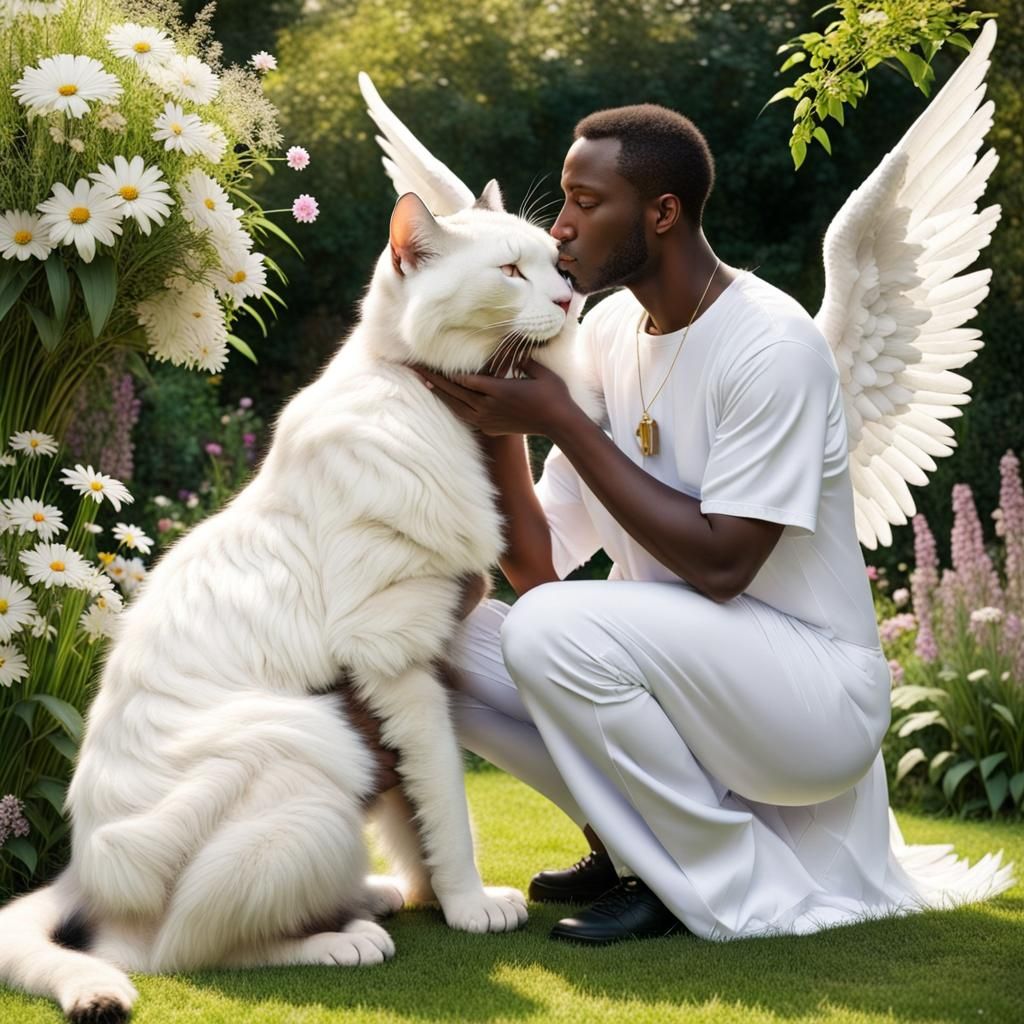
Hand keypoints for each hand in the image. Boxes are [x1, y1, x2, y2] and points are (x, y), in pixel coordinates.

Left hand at [411, 358, 576, 436]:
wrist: (558, 423)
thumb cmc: (553, 394)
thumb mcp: (540, 371)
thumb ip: (522, 359)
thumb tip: (510, 347)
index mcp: (498, 390)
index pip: (464, 380)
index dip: (444, 372)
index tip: (429, 362)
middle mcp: (488, 407)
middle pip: (454, 392)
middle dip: (433, 380)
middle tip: (414, 369)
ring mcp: (488, 420)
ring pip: (456, 407)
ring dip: (440, 395)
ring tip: (424, 384)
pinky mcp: (490, 429)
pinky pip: (466, 417)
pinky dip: (453, 407)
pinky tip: (446, 401)